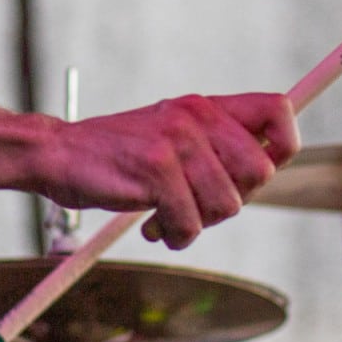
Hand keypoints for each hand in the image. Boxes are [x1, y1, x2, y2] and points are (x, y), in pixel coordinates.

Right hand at [36, 92, 299, 248]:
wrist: (58, 154)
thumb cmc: (118, 153)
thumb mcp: (171, 133)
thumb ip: (214, 143)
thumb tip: (267, 167)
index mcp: (204, 105)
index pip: (278, 110)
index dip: (284, 146)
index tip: (255, 175)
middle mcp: (195, 116)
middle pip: (260, 172)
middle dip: (233, 201)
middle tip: (198, 205)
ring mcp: (176, 142)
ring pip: (227, 206)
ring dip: (198, 223)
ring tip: (167, 217)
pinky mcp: (156, 170)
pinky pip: (190, 224)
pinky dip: (174, 235)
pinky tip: (152, 226)